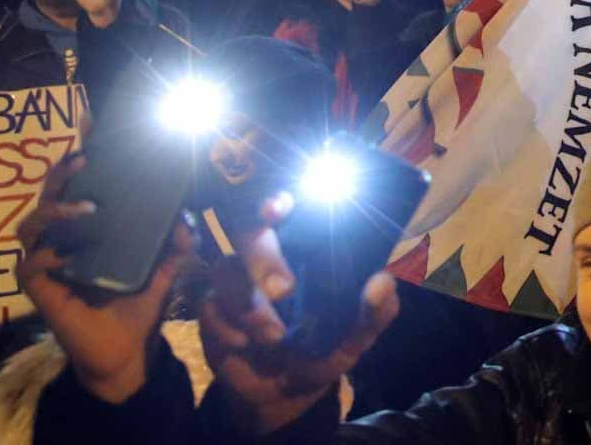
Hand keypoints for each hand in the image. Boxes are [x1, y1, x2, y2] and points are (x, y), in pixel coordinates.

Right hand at [16, 153, 195, 404]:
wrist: (126, 350)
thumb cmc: (139, 302)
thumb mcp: (166, 267)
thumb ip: (177, 242)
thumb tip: (187, 218)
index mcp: (88, 225)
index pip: (78, 183)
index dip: (79, 154)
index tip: (89, 124)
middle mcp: (61, 237)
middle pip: (49, 194)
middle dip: (63, 173)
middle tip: (85, 160)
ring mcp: (46, 261)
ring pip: (31, 223)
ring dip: (57, 211)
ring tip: (88, 211)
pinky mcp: (37, 288)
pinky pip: (31, 263)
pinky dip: (49, 254)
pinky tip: (68, 252)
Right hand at [199, 214, 398, 437]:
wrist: (285, 390)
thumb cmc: (325, 347)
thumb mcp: (357, 335)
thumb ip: (376, 311)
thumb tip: (382, 282)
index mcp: (307, 249)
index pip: (290, 210)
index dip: (279, 200)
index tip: (280, 207)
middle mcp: (269, 256)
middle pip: (249, 232)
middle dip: (262, 258)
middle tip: (284, 290)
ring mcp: (237, 280)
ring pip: (225, 270)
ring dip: (247, 304)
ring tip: (274, 336)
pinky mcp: (213, 308)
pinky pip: (209, 306)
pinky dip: (226, 327)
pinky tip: (244, 344)